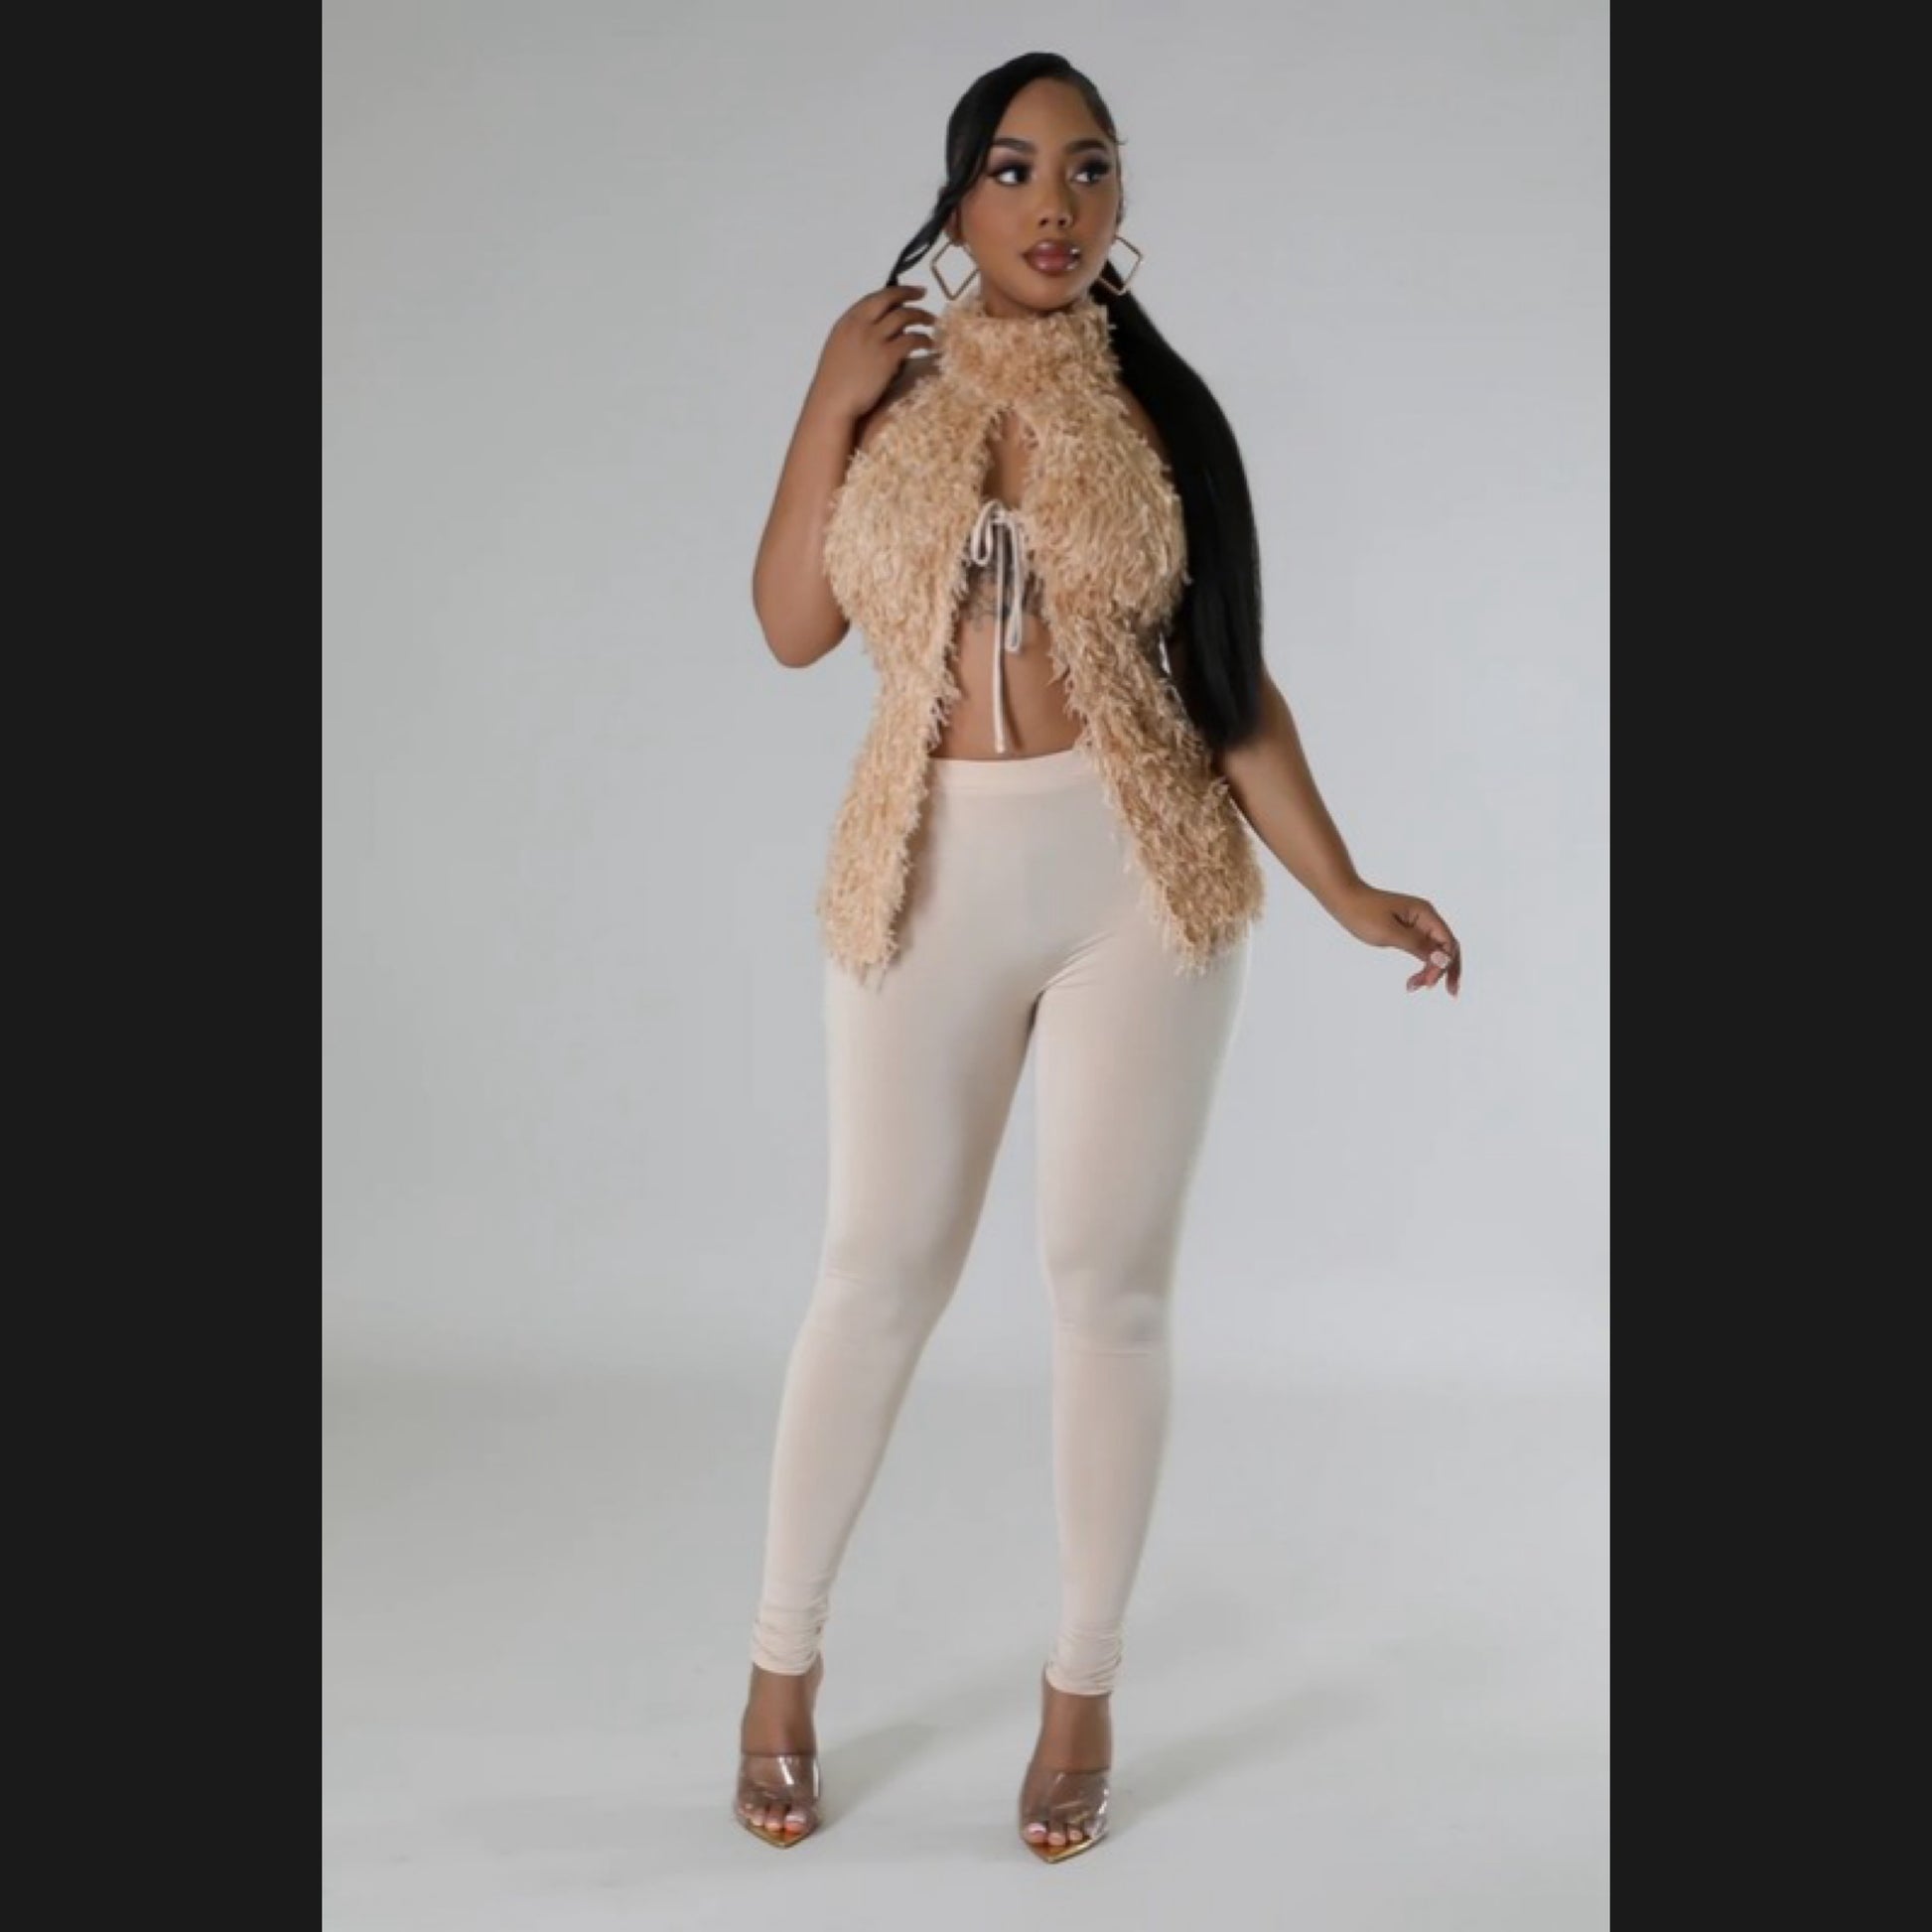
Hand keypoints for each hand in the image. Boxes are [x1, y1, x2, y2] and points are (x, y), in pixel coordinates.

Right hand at [808, 283, 936, 422]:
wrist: (832, 402)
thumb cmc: (833, 383)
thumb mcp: (839, 348)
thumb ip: (856, 335)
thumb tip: (878, 331)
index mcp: (848, 321)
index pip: (874, 298)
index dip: (894, 292)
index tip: (908, 291)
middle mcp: (861, 324)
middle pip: (890, 299)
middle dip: (909, 293)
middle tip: (923, 294)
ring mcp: (875, 339)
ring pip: (904, 316)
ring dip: (921, 316)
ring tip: (931, 321)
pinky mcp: (888, 356)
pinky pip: (912, 340)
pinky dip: (923, 339)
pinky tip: (929, 344)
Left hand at [1334, 885, 1462, 997]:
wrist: (1344, 899)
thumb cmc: (1363, 913)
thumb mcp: (1389, 933)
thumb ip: (1417, 945)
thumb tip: (1445, 958)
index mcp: (1425, 913)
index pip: (1447, 942)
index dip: (1444, 964)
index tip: (1428, 982)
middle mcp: (1426, 917)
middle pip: (1447, 947)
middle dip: (1445, 970)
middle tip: (1443, 991)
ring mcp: (1418, 923)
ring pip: (1436, 950)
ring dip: (1432, 970)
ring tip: (1416, 987)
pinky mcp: (1408, 930)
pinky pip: (1423, 949)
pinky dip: (1423, 964)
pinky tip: (1417, 979)